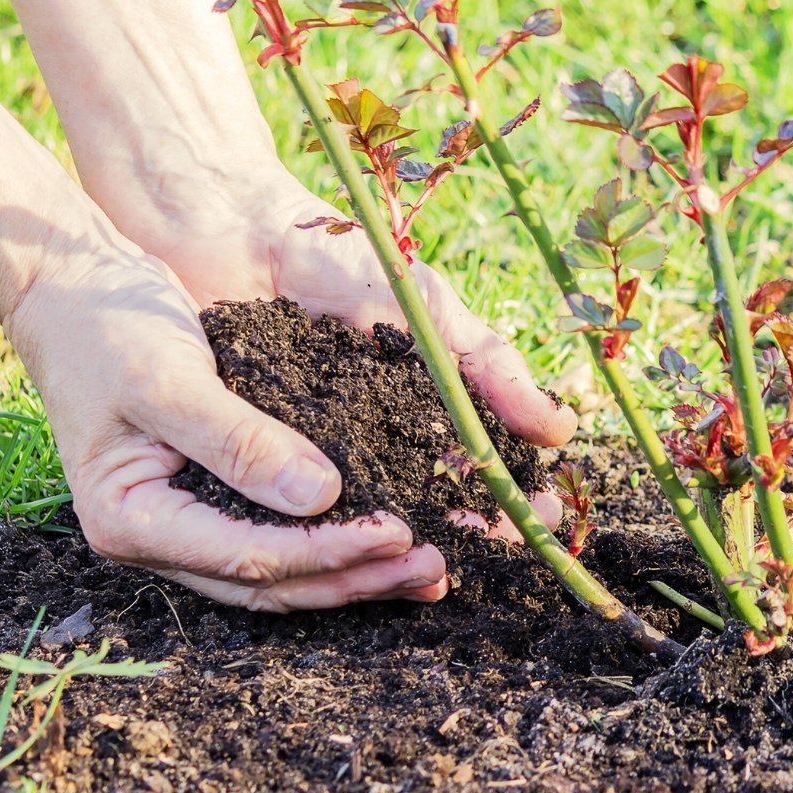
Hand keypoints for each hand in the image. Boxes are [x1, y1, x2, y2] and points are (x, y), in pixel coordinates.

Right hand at [5, 240, 452, 610]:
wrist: (69, 287)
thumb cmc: (106, 327)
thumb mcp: (170, 380)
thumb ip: (240, 441)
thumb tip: (322, 497)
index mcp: (131, 521)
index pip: (248, 557)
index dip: (328, 551)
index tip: (399, 533)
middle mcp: (159, 537)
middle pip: (271, 581)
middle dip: (355, 577)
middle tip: (433, 567)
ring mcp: (185, 522)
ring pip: (281, 570)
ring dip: (353, 571)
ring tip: (427, 570)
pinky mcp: (214, 494)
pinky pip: (280, 531)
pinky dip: (334, 537)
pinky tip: (388, 536)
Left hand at [121, 178, 576, 541]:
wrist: (231, 227)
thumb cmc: (336, 259)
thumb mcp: (425, 308)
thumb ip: (488, 363)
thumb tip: (560, 430)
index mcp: (419, 409)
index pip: (475, 466)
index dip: (508, 495)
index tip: (542, 518)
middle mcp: (370, 442)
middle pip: (427, 502)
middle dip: (467, 530)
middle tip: (499, 550)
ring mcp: (310, 456)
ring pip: (362, 515)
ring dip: (400, 545)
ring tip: (434, 564)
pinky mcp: (249, 461)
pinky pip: (285, 507)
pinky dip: (316, 531)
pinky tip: (344, 555)